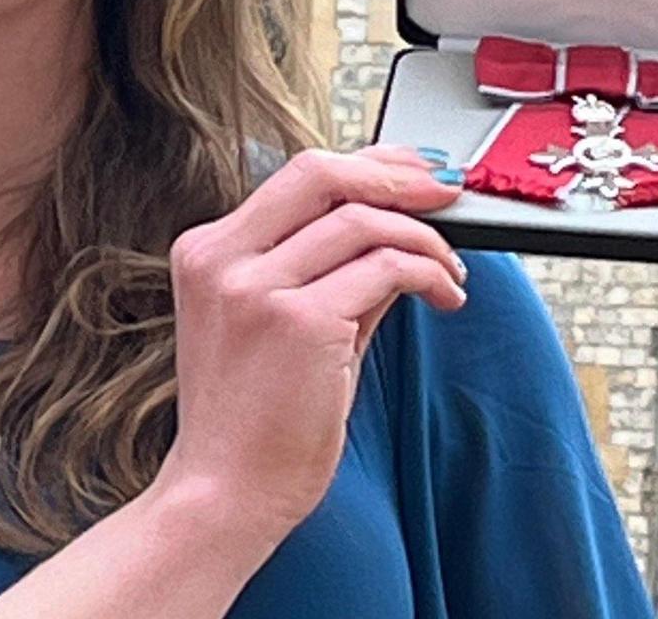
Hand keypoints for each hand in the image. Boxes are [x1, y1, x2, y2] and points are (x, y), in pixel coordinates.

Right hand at [156, 146, 468, 544]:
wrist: (224, 492)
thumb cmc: (250, 420)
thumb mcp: (280, 327)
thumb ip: (330, 272)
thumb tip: (395, 232)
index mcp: (206, 252)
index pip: (295, 177)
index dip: (365, 165)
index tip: (410, 170)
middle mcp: (222, 258)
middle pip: (320, 173)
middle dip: (396, 177)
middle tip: (444, 195)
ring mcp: (256, 288)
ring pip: (361, 221)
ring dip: (424, 239)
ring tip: (451, 269)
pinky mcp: (299, 322)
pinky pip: (384, 270)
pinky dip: (428, 274)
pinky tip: (446, 296)